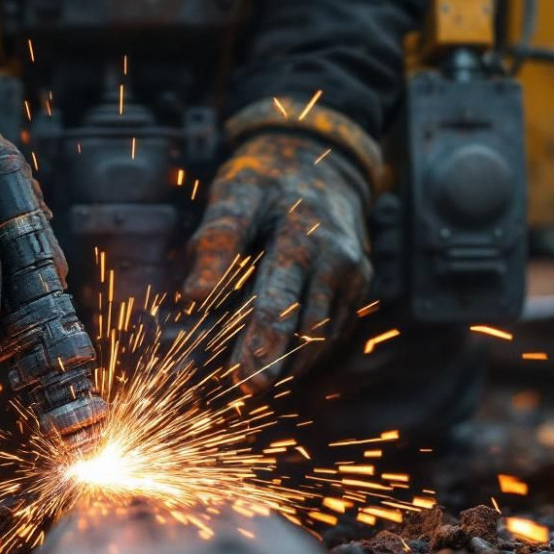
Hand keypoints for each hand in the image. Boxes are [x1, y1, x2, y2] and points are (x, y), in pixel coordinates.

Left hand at [182, 133, 371, 391]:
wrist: (323, 165)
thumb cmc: (265, 182)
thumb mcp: (236, 194)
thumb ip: (216, 240)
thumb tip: (195, 296)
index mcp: (302, 230)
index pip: (276, 291)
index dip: (258, 334)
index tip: (240, 369)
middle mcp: (334, 254)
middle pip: (302, 319)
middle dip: (274, 357)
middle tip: (249, 388)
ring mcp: (351, 272)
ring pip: (320, 331)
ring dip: (289, 361)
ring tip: (256, 384)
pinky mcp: (358, 286)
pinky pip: (331, 328)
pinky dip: (306, 350)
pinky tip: (280, 366)